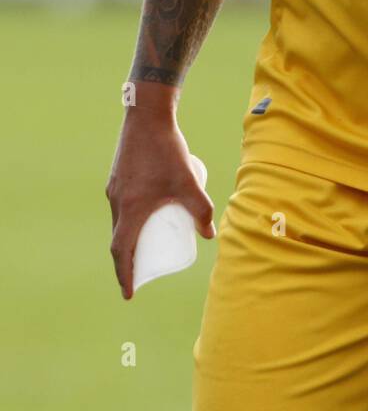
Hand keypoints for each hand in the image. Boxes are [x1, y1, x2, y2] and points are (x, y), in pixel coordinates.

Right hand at [106, 107, 215, 300]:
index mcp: (130, 209)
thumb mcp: (189, 182)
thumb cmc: (167, 150)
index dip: (126, 275)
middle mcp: (116, 202)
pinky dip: (127, 220)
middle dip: (128, 262)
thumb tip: (210, 234)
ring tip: (144, 248)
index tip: (130, 293)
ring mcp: (114, 189)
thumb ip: (202, 208)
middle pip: (119, 240)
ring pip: (118, 222)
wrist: (146, 116)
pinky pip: (120, 207)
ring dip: (128, 240)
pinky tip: (141, 217)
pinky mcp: (117, 177)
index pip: (122, 252)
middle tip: (142, 275)